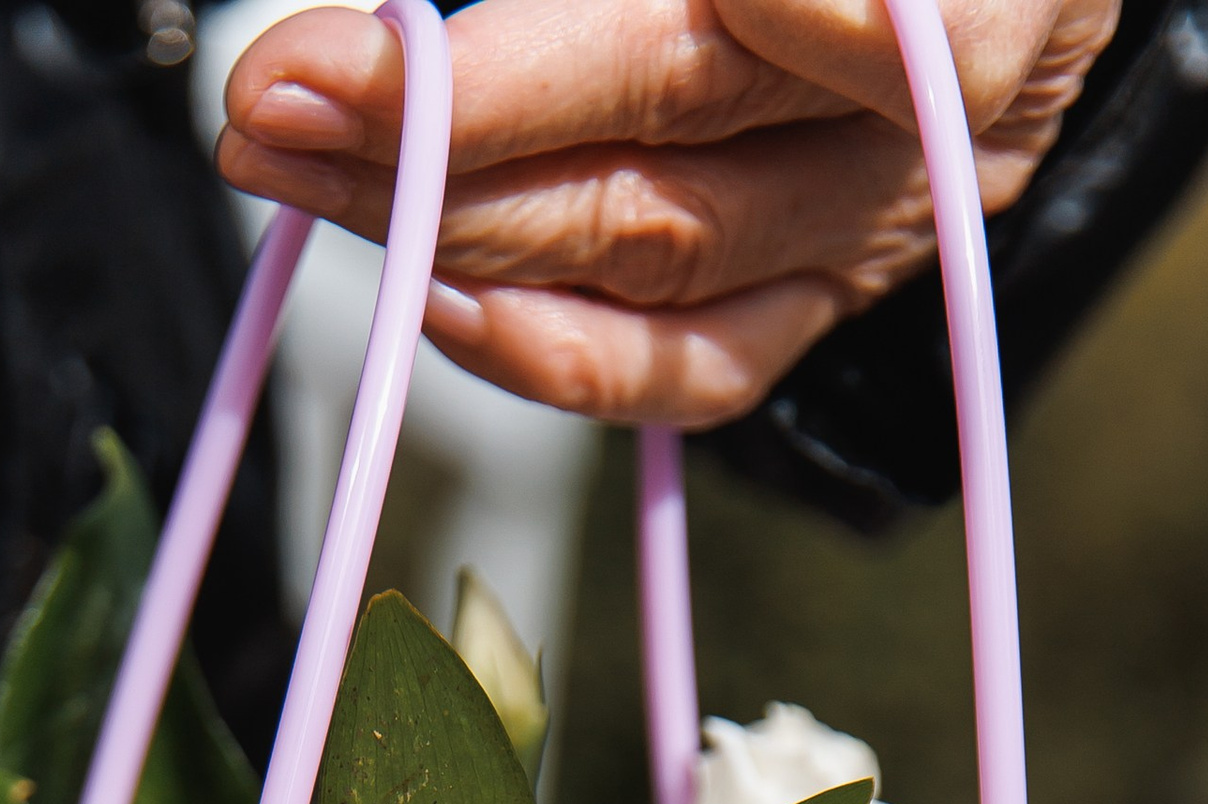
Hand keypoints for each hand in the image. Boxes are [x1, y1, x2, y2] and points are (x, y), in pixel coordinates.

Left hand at [217, 0, 1121, 428]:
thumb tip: (435, 45)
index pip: (756, 34)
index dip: (542, 73)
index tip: (372, 65)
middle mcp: (931, 115)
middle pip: (667, 131)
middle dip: (447, 122)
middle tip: (275, 94)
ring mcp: (885, 220)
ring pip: (658, 255)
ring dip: (454, 223)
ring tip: (295, 167)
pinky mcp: (835, 294)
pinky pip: (697, 366)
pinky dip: (555, 349)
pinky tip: (432, 299)